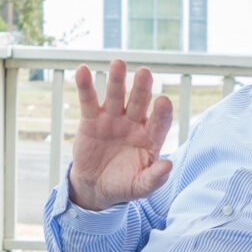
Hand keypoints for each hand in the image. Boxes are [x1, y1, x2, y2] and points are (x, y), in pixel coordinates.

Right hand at [68, 60, 175, 210]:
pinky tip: (83, 70)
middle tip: (144, 73)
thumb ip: (154, 178)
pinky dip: (85, 85)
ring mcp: (113, 119)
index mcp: (151, 137)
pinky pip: (89, 100)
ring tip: (118, 63)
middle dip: (142, 88)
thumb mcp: (140, 187)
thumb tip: (169, 165)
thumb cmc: (124, 185)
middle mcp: (134, 123)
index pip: (160, 122)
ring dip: (117, 80)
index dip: (162, 112)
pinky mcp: (92, 120)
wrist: (96, 187)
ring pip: (116, 96)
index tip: (163, 102)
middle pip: (139, 102)